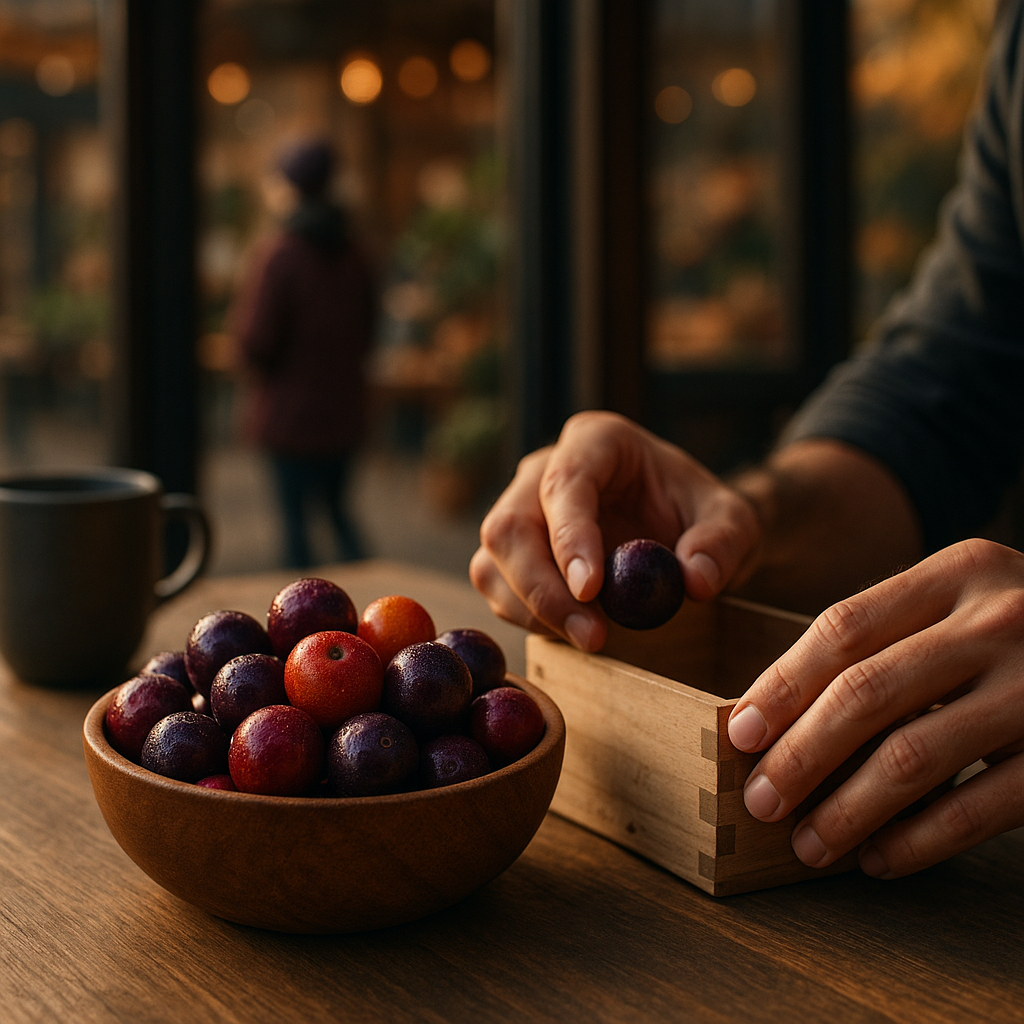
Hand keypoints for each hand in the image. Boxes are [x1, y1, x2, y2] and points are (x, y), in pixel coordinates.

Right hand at [469, 411, 761, 650]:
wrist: (682, 527)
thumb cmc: (698, 513)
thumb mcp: (733, 520)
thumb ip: (723, 543)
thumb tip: (695, 580)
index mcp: (597, 441)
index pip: (565, 482)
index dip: (570, 536)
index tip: (592, 590)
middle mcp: (544, 468)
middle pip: (512, 525)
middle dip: (543, 588)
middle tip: (592, 635)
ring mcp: (520, 507)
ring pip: (495, 558)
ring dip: (532, 608)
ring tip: (589, 638)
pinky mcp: (512, 549)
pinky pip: (496, 583)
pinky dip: (527, 615)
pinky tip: (571, 629)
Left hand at [728, 538, 1023, 878]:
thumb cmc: (1021, 632)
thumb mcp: (965, 603)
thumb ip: (889, 639)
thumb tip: (779, 716)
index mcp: (959, 573)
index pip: (843, 627)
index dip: (782, 684)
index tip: (739, 732)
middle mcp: (998, 620)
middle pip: (866, 692)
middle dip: (800, 755)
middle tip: (760, 799)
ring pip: (915, 756)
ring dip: (848, 809)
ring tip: (807, 843)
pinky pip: (980, 806)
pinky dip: (919, 840)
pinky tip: (878, 859)